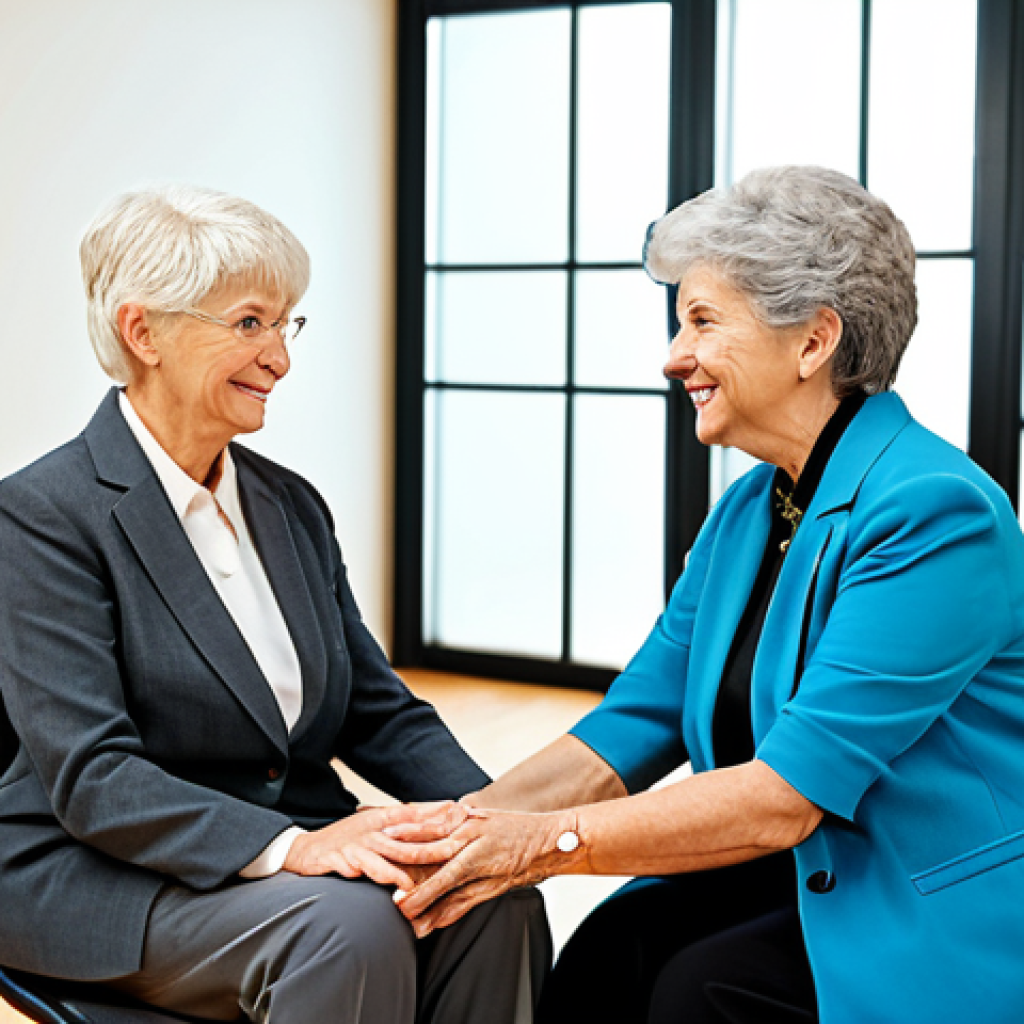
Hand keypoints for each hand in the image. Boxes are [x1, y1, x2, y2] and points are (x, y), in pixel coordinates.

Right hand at [283, 801, 468, 890]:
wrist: (307, 850)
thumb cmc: (349, 839)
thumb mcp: (378, 825)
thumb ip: (408, 821)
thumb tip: (443, 813)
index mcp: (383, 819)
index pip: (417, 815)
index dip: (439, 816)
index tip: (464, 815)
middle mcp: (372, 830)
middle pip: (406, 839)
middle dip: (431, 845)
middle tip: (453, 850)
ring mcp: (354, 845)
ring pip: (380, 856)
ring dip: (395, 870)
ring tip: (410, 883)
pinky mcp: (335, 859)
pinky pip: (350, 866)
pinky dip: (359, 872)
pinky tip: (367, 879)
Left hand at [387, 807, 582, 935]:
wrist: (552, 840)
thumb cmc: (514, 828)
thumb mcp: (482, 817)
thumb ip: (456, 823)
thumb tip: (427, 823)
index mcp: (468, 821)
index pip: (430, 826)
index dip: (405, 832)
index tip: (380, 835)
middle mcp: (473, 840)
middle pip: (432, 853)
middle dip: (405, 867)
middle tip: (383, 878)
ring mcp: (484, 863)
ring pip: (446, 881)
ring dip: (423, 897)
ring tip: (401, 910)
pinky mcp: (494, 884)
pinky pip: (466, 901)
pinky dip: (447, 913)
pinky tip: (430, 924)